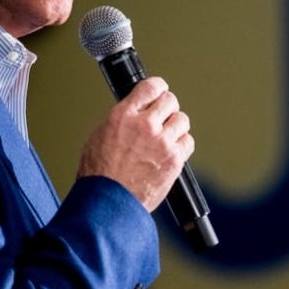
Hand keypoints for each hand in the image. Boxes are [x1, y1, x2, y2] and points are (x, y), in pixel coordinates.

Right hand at [77, 77, 194, 211]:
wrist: (108, 201)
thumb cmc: (100, 174)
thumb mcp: (101, 135)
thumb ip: (123, 119)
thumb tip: (137, 112)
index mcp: (123, 115)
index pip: (151, 87)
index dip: (158, 88)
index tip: (160, 91)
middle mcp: (145, 125)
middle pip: (170, 101)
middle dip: (167, 108)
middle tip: (163, 117)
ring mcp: (162, 142)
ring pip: (182, 120)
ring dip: (175, 127)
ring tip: (165, 137)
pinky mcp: (174, 159)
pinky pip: (188, 142)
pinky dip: (182, 145)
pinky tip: (171, 151)